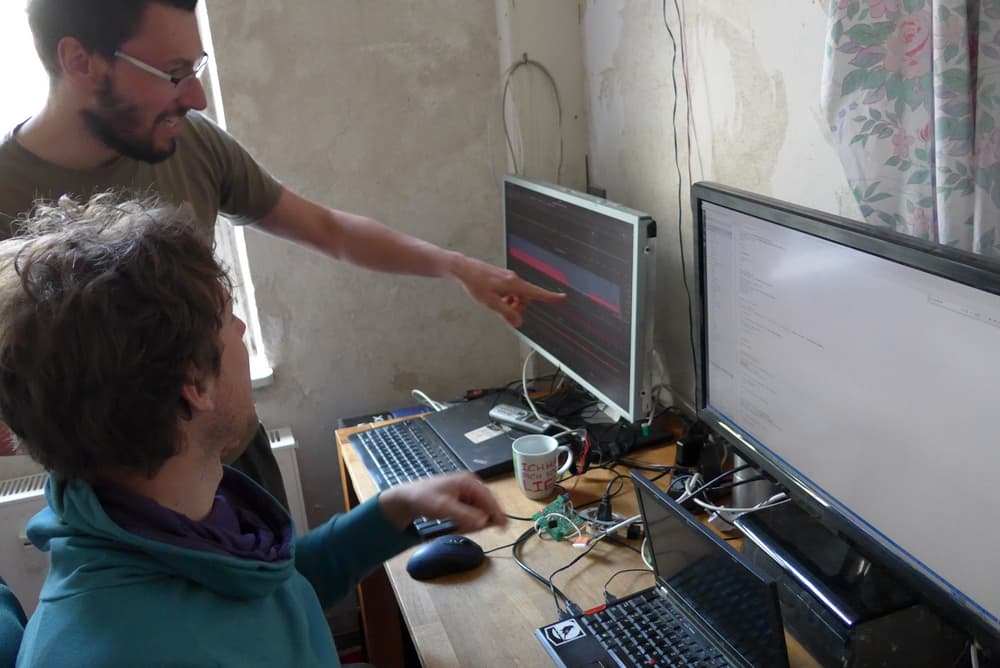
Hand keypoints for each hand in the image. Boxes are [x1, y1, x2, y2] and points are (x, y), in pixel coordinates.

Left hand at [378, 472, 508, 533]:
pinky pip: (472, 512)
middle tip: (468, 530)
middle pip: (486, 505)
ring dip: (472, 521)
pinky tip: (457, 524)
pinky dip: (467, 520)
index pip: (489, 498)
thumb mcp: (444, 508)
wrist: (407, 498)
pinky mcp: (462, 499)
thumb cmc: (424, 498)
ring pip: (480, 510)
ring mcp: (466, 491)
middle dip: (480, 519)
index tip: (504, 527)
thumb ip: (465, 515)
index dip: (498, 513)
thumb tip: (484, 522)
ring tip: (458, 527)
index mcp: (469, 482)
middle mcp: (471, 484)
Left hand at [449, 255, 565, 326]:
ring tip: (496, 303)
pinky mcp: (503, 278)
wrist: (464, 269)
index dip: (550, 296)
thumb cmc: (475, 283)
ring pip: (517, 295)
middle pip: (526, 298)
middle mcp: (514, 279)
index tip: (562, 297)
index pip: (536, 292)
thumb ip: (506, 313)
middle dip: (518, 307)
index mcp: (513, 284)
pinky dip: (506, 297)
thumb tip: (519, 322)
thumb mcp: (490, 302)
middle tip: (504, 311)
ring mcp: (508, 277)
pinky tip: (494, 297)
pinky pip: (511, 291)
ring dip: (511, 303)